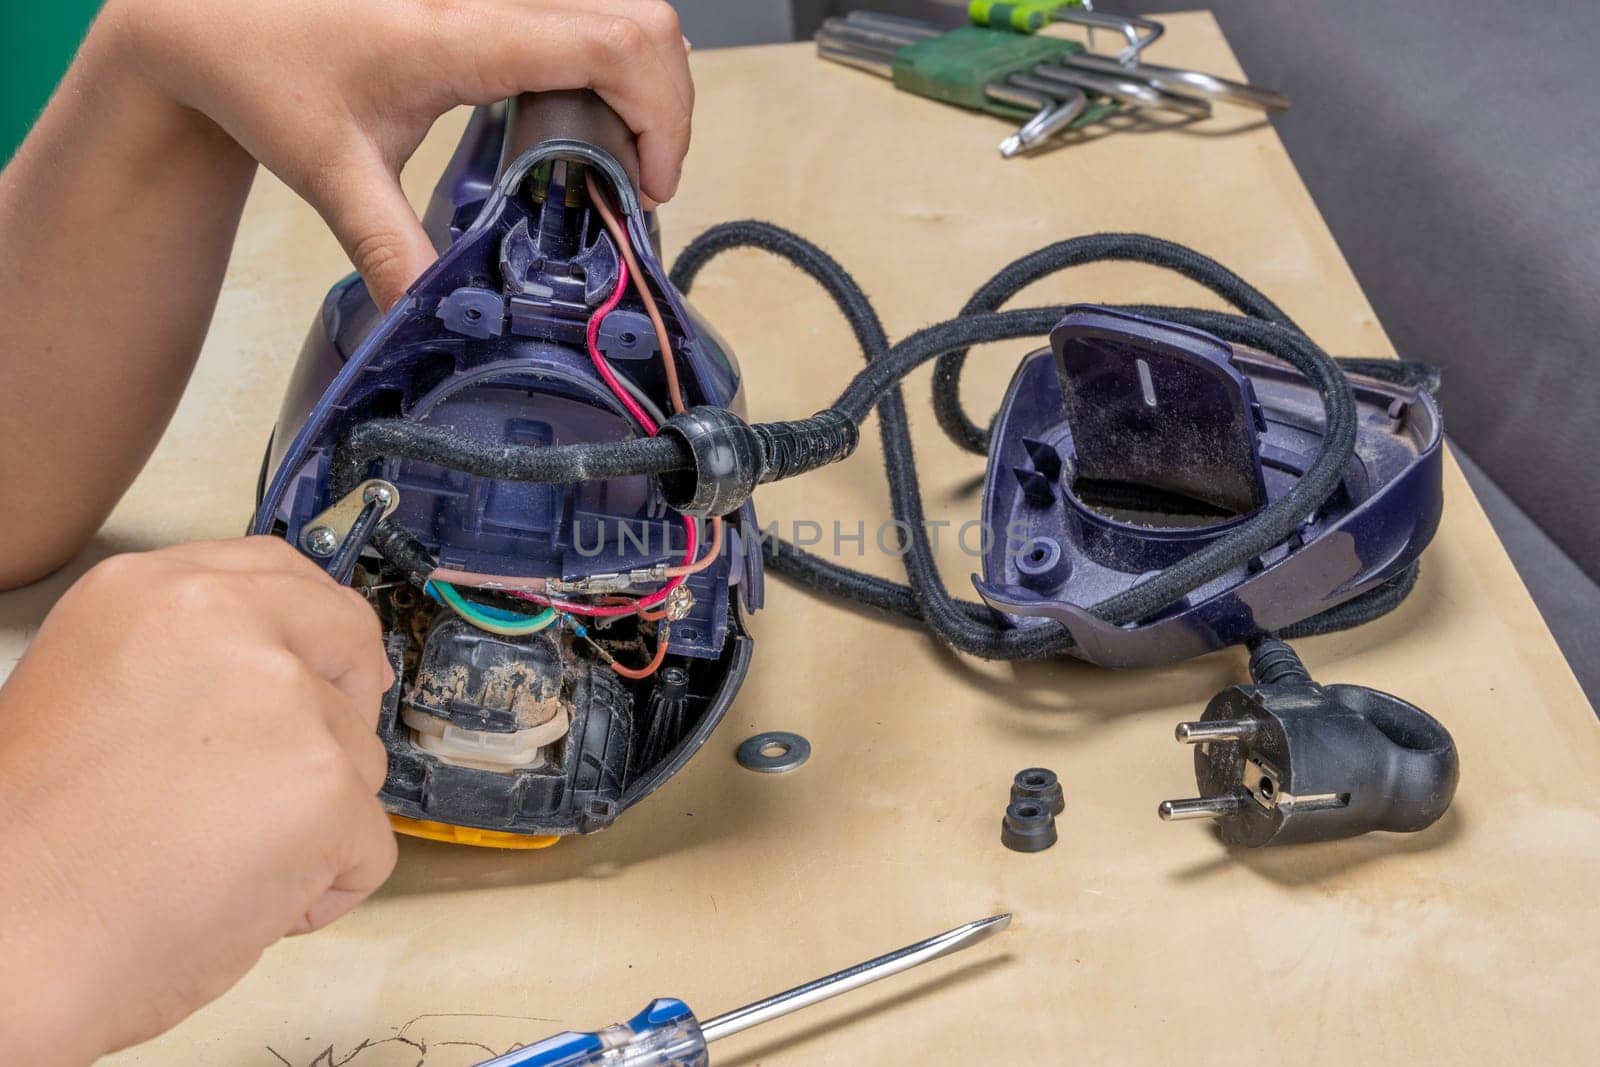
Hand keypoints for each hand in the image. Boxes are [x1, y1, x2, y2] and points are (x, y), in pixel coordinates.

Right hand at [0, 538, 397, 1063]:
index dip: (317, 633)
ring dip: (317, 818)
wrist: (1, 946)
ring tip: (211, 859)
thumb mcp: (92, 693)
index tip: (329, 672)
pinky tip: (237, 905)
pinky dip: (324, 889)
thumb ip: (193, 665)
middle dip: (346, 708)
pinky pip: (371, 845)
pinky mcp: (326, 788)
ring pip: (362, 756)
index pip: (283, 576)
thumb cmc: (28, 851)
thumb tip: (290, 673)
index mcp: (152, 593)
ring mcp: (286, 702)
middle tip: (291, 781)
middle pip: (349, 641)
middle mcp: (225, 624)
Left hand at [96, 0, 694, 308]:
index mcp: (461, 34)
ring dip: (645, 75)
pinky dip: (610, 55)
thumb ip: (394, 254)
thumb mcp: (333, 176)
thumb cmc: (262, 67)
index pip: (618, 43)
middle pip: (644, 18)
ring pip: (624, 5)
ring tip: (619, 145)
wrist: (207, 8)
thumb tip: (438, 318)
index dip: (662, 115)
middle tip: (642, 175)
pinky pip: (584, 7)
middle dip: (669, 103)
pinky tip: (581, 106)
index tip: (650, 181)